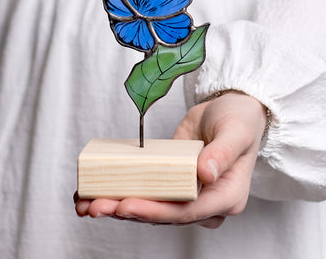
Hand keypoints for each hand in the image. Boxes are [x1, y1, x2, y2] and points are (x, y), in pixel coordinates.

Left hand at [75, 92, 267, 228]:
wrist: (232, 111)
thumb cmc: (239, 121)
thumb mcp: (235, 132)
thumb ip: (222, 153)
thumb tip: (205, 174)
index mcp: (226, 197)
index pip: (187, 211)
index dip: (155, 211)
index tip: (126, 204)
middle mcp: (205, 203)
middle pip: (163, 214)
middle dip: (127, 211)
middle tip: (94, 206)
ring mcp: (186, 194)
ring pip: (150, 207)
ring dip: (117, 206)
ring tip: (85, 203)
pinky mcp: (170, 182)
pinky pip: (146, 191)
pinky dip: (120, 191)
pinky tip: (94, 191)